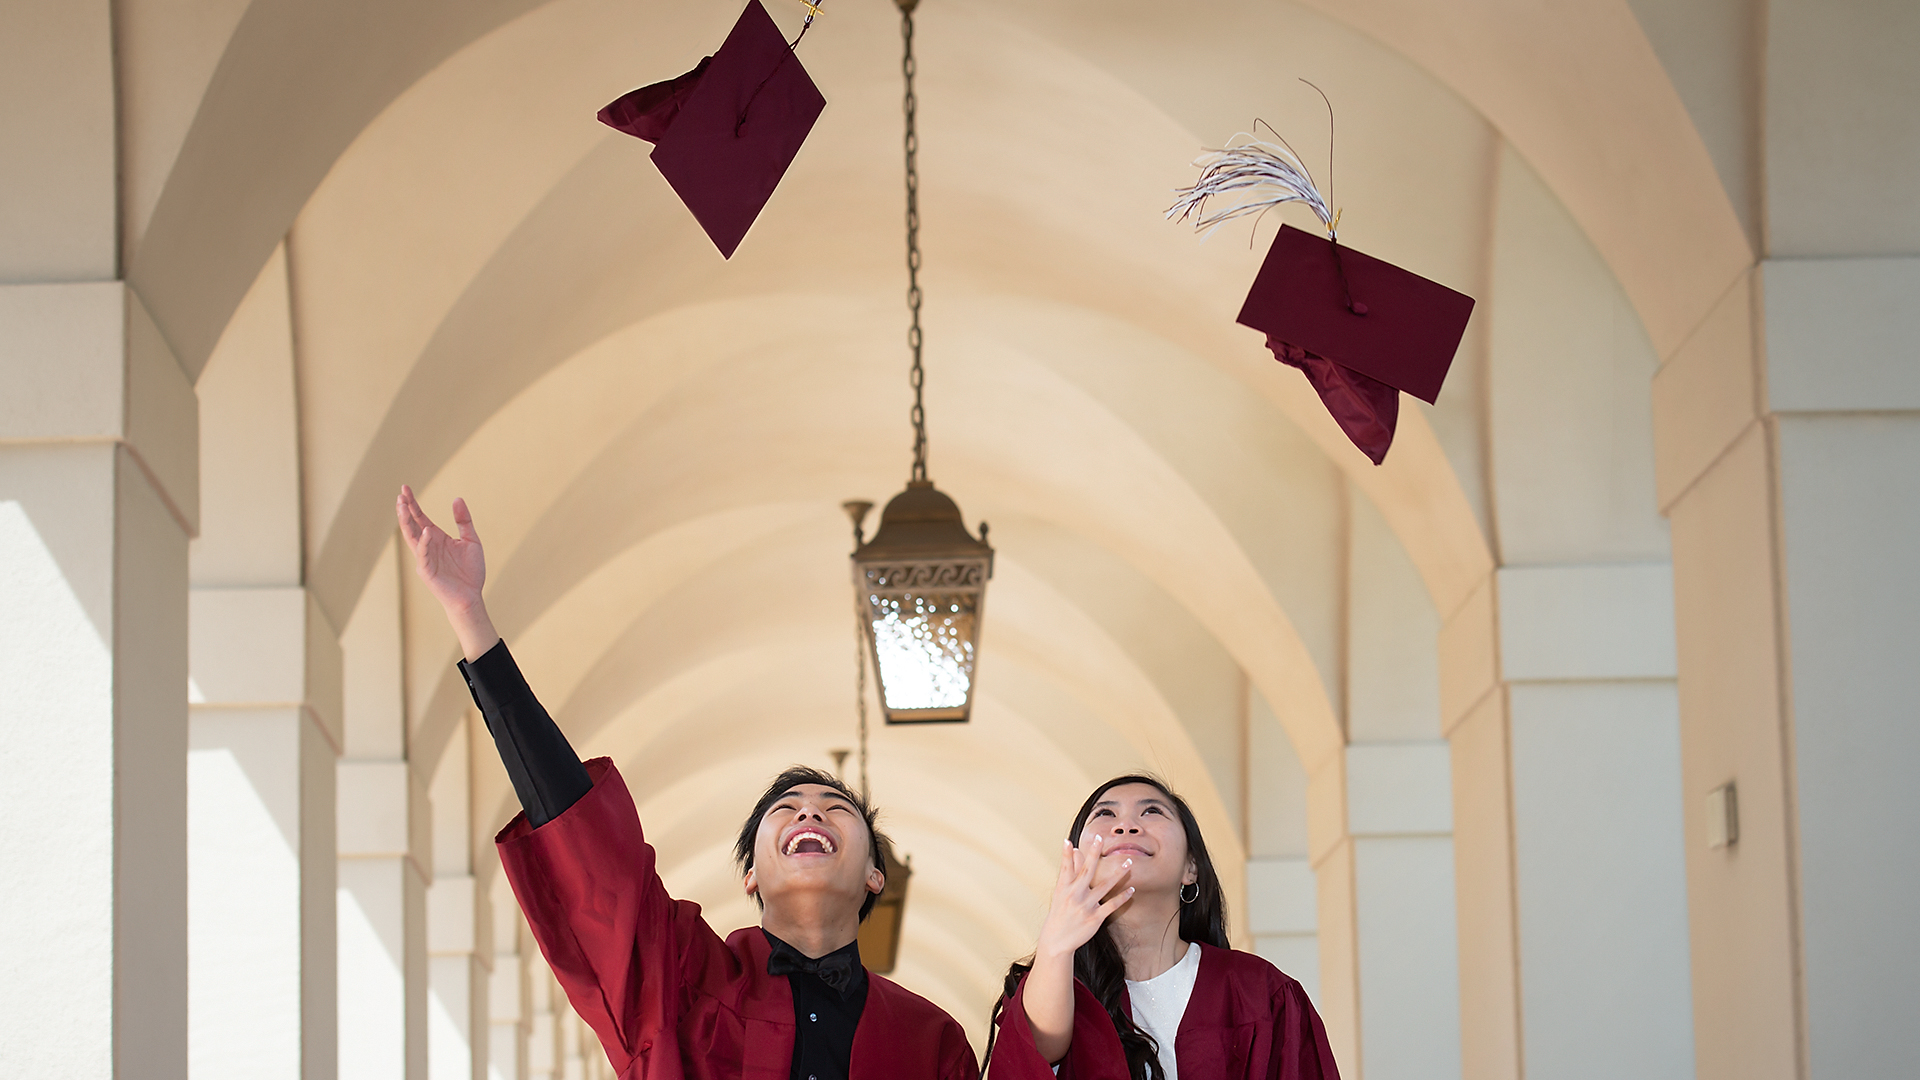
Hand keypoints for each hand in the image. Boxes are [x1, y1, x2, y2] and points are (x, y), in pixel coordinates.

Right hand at [396, 485, 497, 659]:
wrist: (471, 596)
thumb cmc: (471, 571)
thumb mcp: (470, 540)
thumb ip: (463, 520)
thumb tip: (457, 499)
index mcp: (436, 537)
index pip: (420, 517)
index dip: (412, 503)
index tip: (405, 488)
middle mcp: (427, 546)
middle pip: (412, 524)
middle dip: (405, 510)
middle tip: (401, 494)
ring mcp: (425, 558)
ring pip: (412, 537)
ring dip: (407, 522)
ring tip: (403, 506)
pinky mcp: (427, 571)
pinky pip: (423, 555)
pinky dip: (424, 542)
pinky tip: (426, 530)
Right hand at [1035, 833, 1133, 961]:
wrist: (1057, 941)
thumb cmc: (1060, 912)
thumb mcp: (1061, 892)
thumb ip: (1070, 871)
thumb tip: (1076, 849)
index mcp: (1064, 888)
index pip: (1065, 867)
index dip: (1066, 854)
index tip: (1069, 841)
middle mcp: (1075, 895)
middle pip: (1086, 871)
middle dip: (1093, 854)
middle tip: (1100, 838)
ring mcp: (1086, 906)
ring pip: (1104, 886)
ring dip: (1118, 874)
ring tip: (1129, 863)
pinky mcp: (1095, 918)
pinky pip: (1112, 905)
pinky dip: (1122, 897)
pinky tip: (1132, 890)